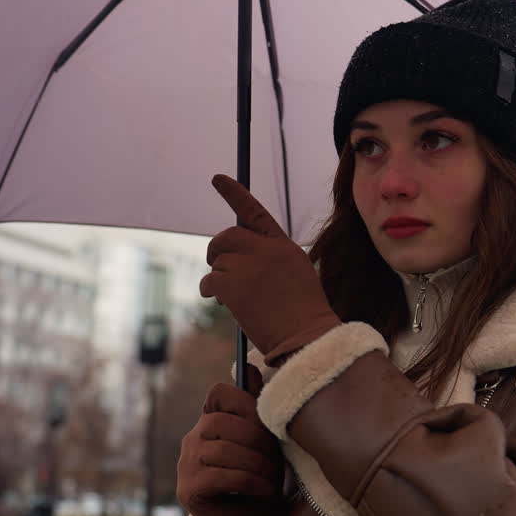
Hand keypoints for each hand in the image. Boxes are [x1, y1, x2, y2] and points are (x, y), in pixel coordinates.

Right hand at [177, 366, 284, 515]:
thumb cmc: (261, 479)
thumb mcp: (265, 442)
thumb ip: (257, 408)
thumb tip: (251, 366)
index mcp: (211, 422)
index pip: (219, 393)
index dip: (245, 403)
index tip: (264, 424)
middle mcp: (193, 438)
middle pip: (224, 422)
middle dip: (258, 440)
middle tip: (276, 460)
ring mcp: (187, 463)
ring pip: (225, 450)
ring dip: (258, 464)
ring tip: (272, 478)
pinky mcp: (189, 489)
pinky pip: (223, 475)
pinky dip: (250, 481)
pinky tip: (262, 490)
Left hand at [200, 174, 341, 364]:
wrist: (306, 336)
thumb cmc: (303, 314)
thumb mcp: (295, 275)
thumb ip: (270, 259)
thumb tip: (236, 259)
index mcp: (282, 245)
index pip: (254, 213)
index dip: (234, 194)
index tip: (217, 179)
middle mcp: (264, 249)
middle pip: (226, 237)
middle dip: (217, 252)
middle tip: (218, 268)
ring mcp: (248, 265)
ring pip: (217, 263)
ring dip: (219, 280)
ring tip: (236, 299)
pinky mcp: (231, 284)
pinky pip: (209, 281)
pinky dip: (210, 292)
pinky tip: (222, 302)